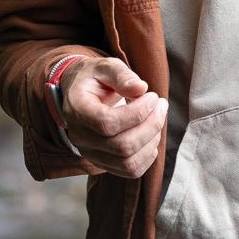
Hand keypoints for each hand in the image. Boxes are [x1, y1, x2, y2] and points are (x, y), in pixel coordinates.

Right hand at [58, 57, 167, 177]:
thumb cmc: (95, 78)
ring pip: (128, 162)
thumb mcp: (105, 67)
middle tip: (161, 105)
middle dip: (150, 125)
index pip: (107, 122)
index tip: (153, 96)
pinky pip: (129, 171)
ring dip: (151, 141)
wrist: (81, 94)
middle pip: (121, 146)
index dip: (137, 113)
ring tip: (157, 118)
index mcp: (77, 110)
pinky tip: (151, 136)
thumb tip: (141, 88)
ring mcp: (90, 153)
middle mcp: (80, 137)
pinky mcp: (103, 162)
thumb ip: (121, 75)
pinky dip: (148, 156)